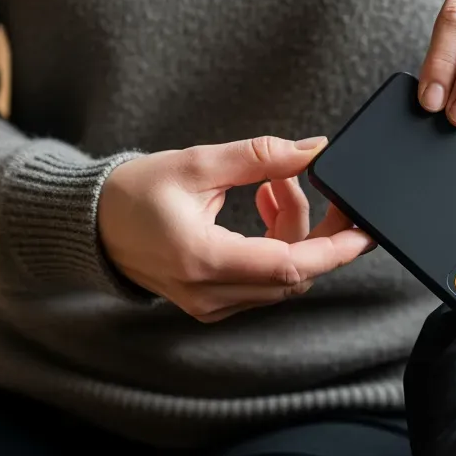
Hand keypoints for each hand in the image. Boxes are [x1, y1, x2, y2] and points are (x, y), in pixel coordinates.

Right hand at [98, 136, 371, 322]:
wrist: (91, 225)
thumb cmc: (134, 193)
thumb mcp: (197, 163)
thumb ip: (261, 157)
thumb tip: (315, 150)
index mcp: (204, 260)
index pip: (290, 265)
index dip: (335, 249)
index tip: (364, 230)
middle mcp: (210, 293)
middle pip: (294, 272)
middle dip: (311, 225)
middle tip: (296, 177)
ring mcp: (212, 305)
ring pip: (282, 277)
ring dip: (291, 230)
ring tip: (269, 184)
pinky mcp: (213, 303)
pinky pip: (264, 280)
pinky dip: (275, 244)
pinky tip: (261, 206)